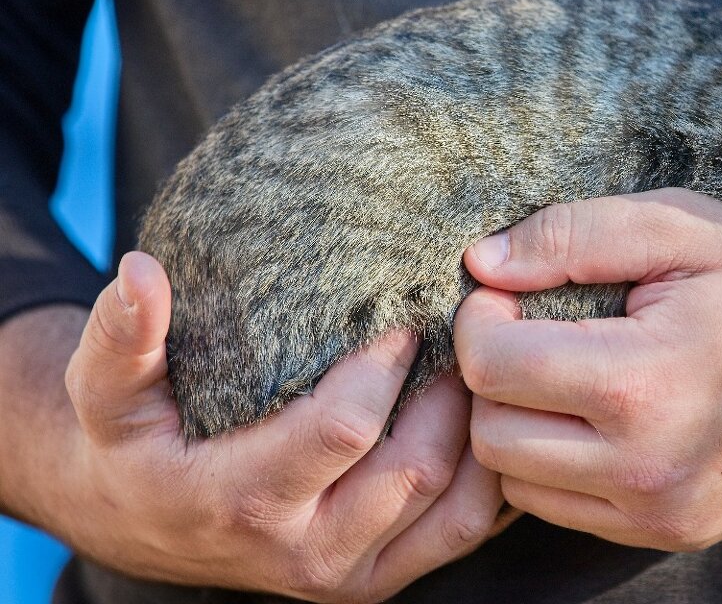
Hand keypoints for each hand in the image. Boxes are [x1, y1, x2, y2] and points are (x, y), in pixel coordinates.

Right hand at [0, 252, 503, 602]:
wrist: (142, 525)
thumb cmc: (132, 445)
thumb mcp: (106, 392)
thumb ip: (121, 337)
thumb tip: (138, 272)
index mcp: (245, 500)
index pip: (345, 428)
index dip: (385, 364)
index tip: (403, 312)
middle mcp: (309, 552)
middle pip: (418, 468)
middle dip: (451, 391)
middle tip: (466, 328)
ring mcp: (353, 574)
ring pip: (457, 507)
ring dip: (482, 432)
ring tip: (487, 364)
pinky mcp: (382, 576)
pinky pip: (463, 529)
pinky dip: (489, 475)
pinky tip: (491, 416)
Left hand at [455, 188, 721, 550]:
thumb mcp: (685, 227)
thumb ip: (573, 235)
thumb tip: (481, 262)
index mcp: (643, 385)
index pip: (491, 368)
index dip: (480, 318)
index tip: (507, 291)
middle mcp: (644, 468)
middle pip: (489, 434)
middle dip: (491, 375)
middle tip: (529, 328)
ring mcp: (659, 512)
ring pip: (515, 481)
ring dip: (516, 422)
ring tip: (559, 371)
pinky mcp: (669, 533)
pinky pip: (562, 510)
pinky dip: (554, 463)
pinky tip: (592, 415)